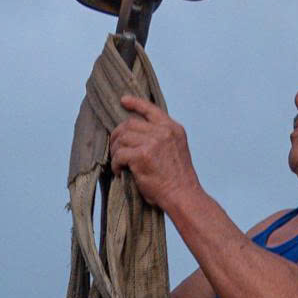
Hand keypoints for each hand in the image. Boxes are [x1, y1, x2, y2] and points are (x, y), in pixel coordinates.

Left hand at [109, 95, 202, 211]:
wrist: (183, 196)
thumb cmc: (177, 179)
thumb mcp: (176, 150)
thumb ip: (162, 138)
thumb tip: (136, 134)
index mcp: (173, 129)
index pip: (151, 109)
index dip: (135, 103)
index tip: (124, 101)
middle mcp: (163, 132)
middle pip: (130, 124)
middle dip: (118, 135)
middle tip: (115, 149)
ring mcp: (153, 142)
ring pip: (122, 138)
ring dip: (116, 150)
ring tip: (118, 162)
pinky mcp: (142, 156)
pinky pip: (120, 155)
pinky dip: (116, 164)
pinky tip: (120, 172)